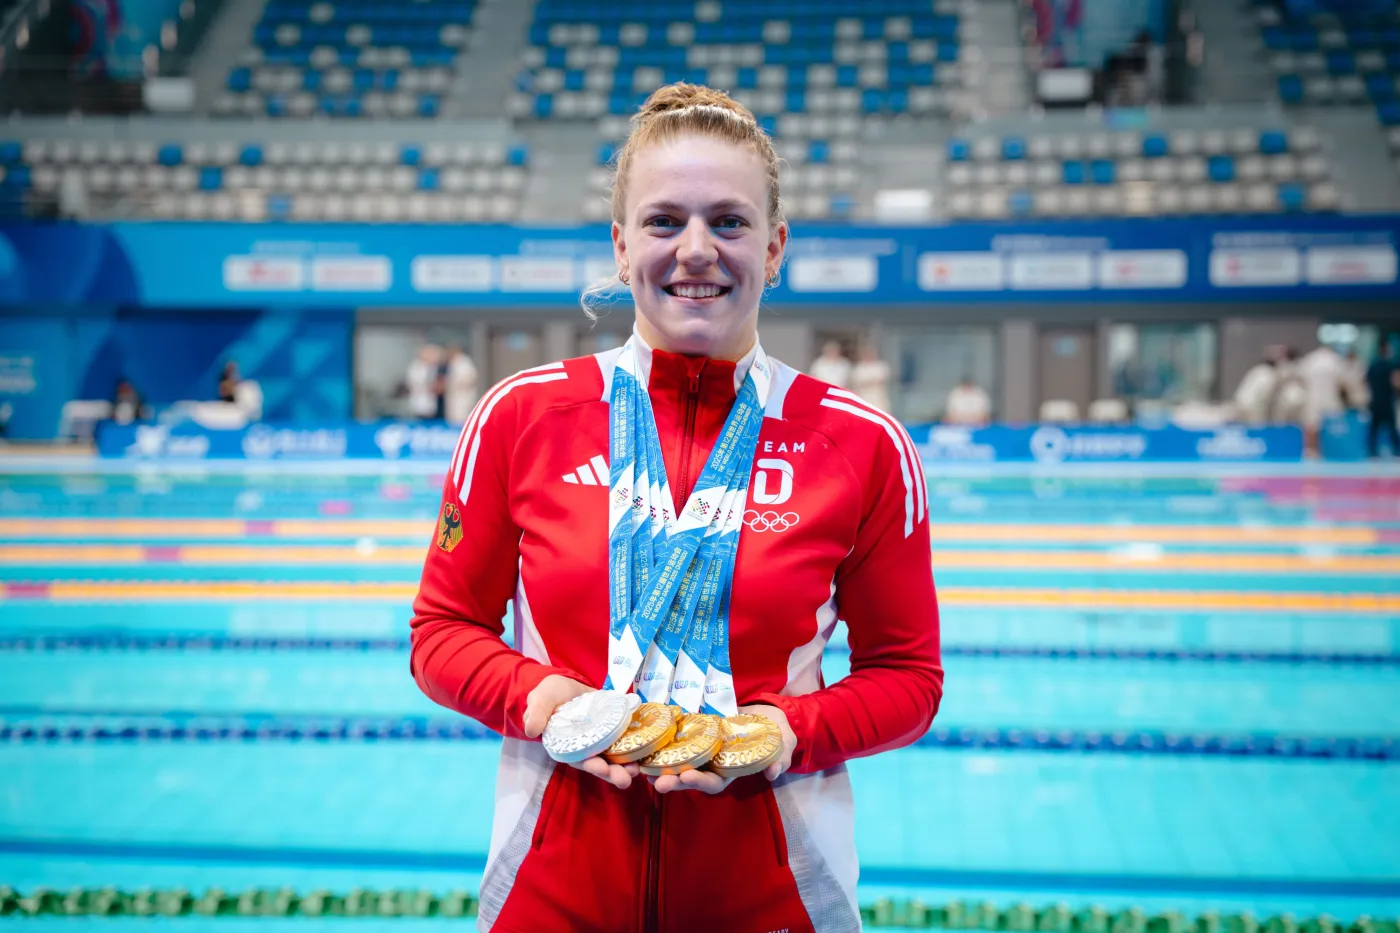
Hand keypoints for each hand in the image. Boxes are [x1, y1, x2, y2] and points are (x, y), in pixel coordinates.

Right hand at [523, 674, 639, 789]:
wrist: (565, 683)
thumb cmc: (550, 694)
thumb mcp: (540, 699)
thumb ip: (537, 713)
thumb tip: (532, 730)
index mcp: (567, 745)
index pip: (579, 760)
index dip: (590, 765)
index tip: (601, 769)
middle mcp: (586, 746)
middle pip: (600, 763)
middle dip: (612, 773)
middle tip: (625, 778)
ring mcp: (601, 738)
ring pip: (614, 756)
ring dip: (625, 764)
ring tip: (637, 770)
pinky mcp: (613, 728)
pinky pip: (625, 738)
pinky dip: (634, 745)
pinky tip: (646, 748)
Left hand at [651, 704, 796, 795]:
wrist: (769, 716)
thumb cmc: (776, 736)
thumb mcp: (783, 747)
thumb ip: (779, 760)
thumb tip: (773, 772)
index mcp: (729, 772)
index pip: (713, 782)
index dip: (700, 782)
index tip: (688, 777)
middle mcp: (712, 764)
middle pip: (689, 776)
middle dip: (672, 780)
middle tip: (655, 781)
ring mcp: (702, 749)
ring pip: (678, 761)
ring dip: (660, 766)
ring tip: (642, 768)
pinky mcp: (695, 732)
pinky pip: (676, 740)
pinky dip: (661, 743)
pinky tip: (647, 740)